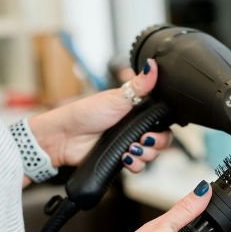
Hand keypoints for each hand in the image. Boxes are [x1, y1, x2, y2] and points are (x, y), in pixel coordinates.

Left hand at [28, 58, 171, 170]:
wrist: (66, 137)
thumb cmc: (86, 113)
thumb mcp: (117, 97)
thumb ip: (140, 84)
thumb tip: (153, 64)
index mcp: (137, 112)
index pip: (163, 122)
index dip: (164, 127)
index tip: (156, 127)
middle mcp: (136, 129)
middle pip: (162, 141)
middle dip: (157, 143)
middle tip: (143, 139)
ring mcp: (129, 144)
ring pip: (152, 155)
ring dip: (145, 155)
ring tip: (130, 149)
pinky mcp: (121, 159)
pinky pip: (139, 167)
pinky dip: (135, 165)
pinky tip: (125, 158)